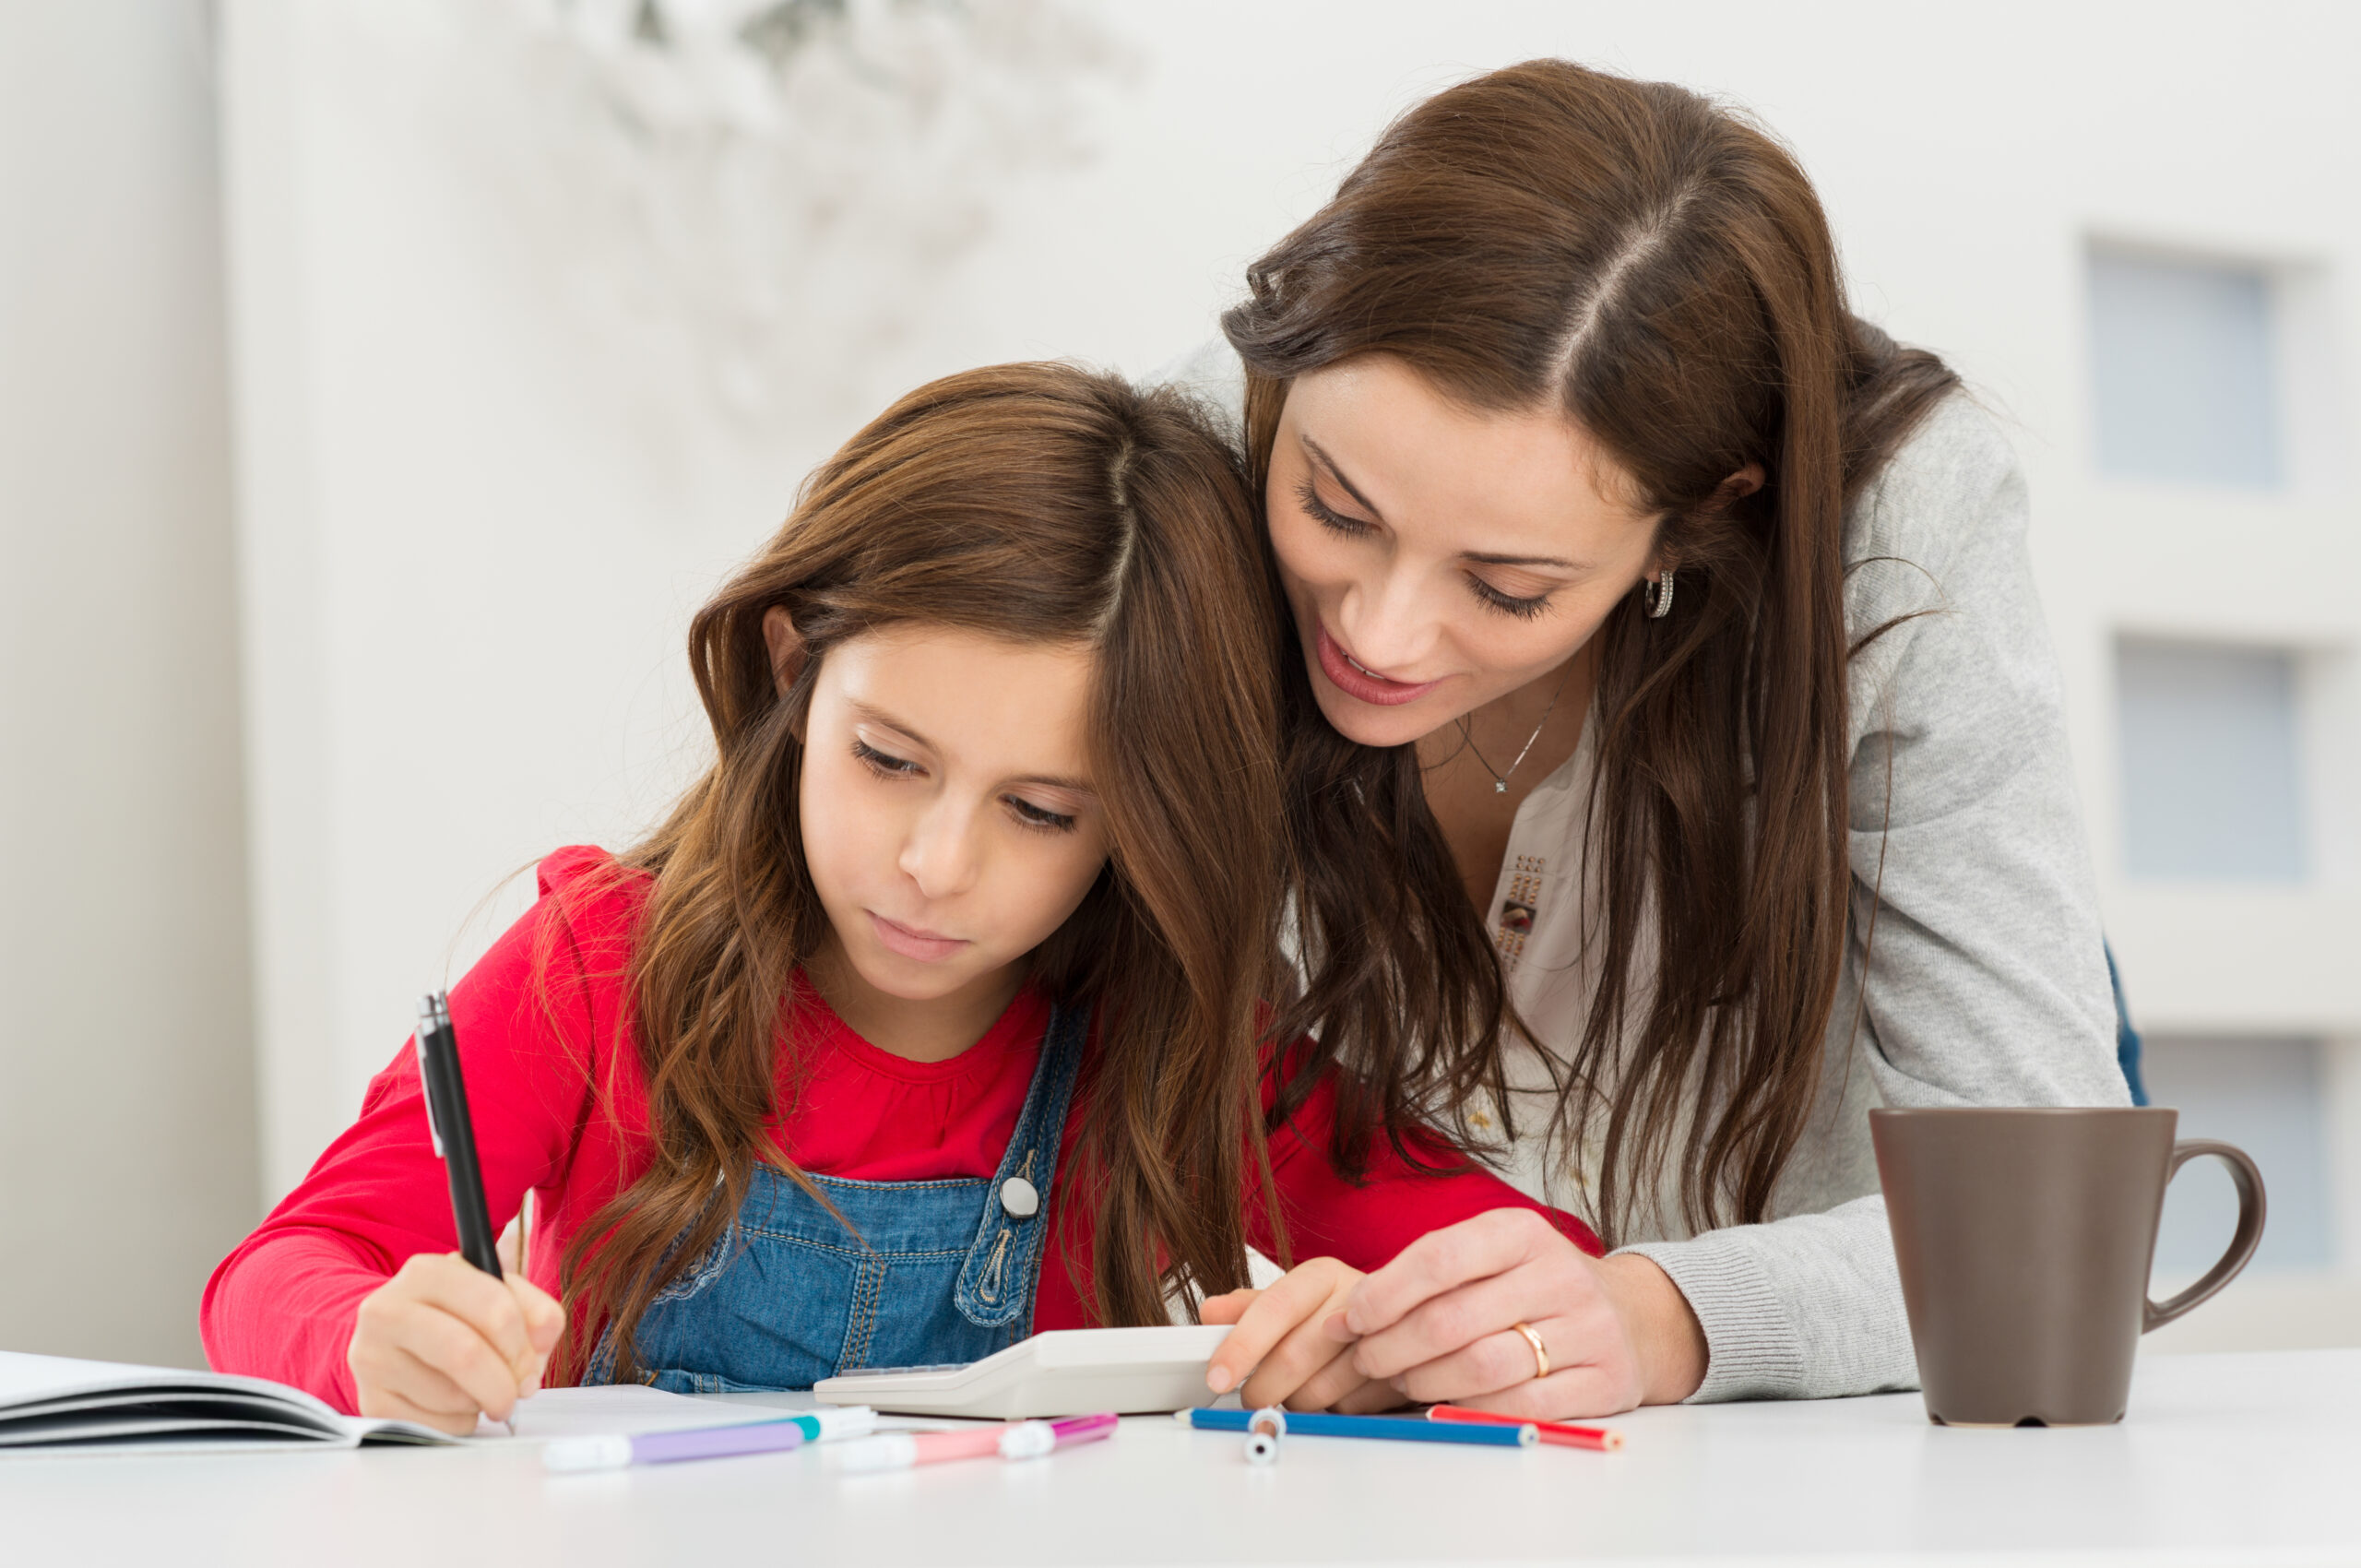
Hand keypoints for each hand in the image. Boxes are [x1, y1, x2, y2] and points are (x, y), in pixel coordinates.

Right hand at [348, 1252, 565, 1433]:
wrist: (393, 1337)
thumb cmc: (456, 1314)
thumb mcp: (498, 1294)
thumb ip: (535, 1313)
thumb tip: (539, 1349)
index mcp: (426, 1272)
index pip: (494, 1308)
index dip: (523, 1345)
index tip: (531, 1364)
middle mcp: (387, 1310)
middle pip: (465, 1354)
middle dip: (505, 1383)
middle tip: (518, 1394)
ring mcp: (371, 1358)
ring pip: (451, 1397)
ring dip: (481, 1402)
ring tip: (478, 1388)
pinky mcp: (370, 1402)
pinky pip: (433, 1426)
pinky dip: (459, 1423)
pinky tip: (453, 1403)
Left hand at [1199, 1258, 1403, 1412]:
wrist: (1400, 1323)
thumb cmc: (1333, 1313)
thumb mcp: (1291, 1301)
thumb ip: (1248, 1308)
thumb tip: (1210, 1313)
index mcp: (1322, 1275)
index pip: (1275, 1308)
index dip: (1242, 1345)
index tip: (1218, 1376)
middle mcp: (1356, 1300)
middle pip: (1294, 1357)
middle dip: (1263, 1387)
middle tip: (1253, 1395)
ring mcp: (1384, 1338)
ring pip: (1320, 1391)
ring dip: (1297, 1400)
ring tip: (1299, 1386)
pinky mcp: (1400, 1375)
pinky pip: (1349, 1409)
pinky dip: (1332, 1409)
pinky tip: (1336, 1390)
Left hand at [1341, 1208, 1705, 1417]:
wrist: (1633, 1316)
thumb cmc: (1536, 1286)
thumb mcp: (1492, 1256)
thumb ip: (1426, 1277)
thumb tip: (1344, 1318)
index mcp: (1522, 1232)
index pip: (1440, 1257)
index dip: (1385, 1293)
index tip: (1350, 1319)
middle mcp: (1560, 1274)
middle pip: (1453, 1320)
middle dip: (1392, 1346)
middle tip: (1367, 1359)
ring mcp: (1588, 1329)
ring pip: (1483, 1367)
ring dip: (1425, 1381)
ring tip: (1402, 1381)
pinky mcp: (1605, 1381)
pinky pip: (1520, 1404)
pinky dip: (1472, 1409)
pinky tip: (1448, 1402)